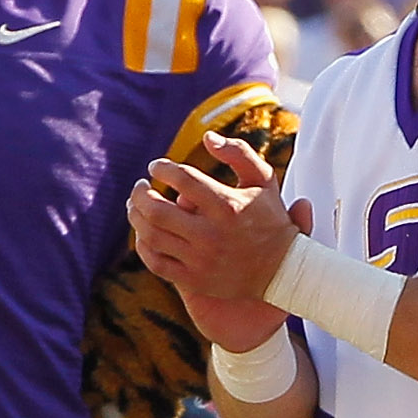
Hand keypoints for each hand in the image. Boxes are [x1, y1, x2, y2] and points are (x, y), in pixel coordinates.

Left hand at [127, 140, 299, 350]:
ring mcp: (201, 260)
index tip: (156, 166)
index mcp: (228, 206)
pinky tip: (144, 233)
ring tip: (135, 205)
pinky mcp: (194, 280)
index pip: (182, 179)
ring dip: (136, 216)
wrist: (282, 270)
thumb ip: (239, 152)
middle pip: (157, 209)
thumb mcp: (264, 180)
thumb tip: (207, 137)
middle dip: (140, 193)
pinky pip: (155, 262)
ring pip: (151, 236)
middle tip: (140, 185)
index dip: (162, 169)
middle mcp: (211, 234)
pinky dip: (143, 245)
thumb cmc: (270, 219)